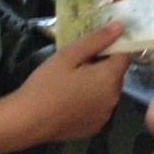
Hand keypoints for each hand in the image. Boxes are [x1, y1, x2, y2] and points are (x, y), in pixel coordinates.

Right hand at [17, 22, 130, 142]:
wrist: (28, 122)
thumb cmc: (46, 84)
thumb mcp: (68, 56)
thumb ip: (96, 40)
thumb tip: (119, 26)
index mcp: (109, 78)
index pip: (125, 56)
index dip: (112, 48)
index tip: (94, 46)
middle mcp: (114, 98)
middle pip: (117, 74)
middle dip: (103, 66)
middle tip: (77, 63)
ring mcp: (106, 115)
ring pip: (108, 91)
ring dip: (98, 84)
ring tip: (73, 82)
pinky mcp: (96, 127)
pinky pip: (100, 107)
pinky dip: (92, 101)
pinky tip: (72, 100)